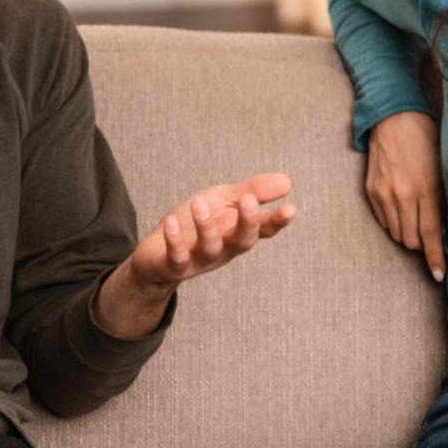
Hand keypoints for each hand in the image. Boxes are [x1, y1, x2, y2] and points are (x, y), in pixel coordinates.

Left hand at [95, 173, 296, 336]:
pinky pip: (177, 257)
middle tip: (248, 200)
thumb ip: (252, 192)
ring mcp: (200, 259)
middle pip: (243, 241)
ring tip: (200, 203)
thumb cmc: (194, 224)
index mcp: (238, 232)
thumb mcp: (223, 201)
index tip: (291, 208)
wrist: (156, 255)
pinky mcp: (174, 265)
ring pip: (210, 248)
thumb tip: (288, 182)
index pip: (263, 227)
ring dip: (206, 227)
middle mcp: (224, 248)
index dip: (278, 221)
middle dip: (248, 222)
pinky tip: (172, 222)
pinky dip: (175, 241)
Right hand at [367, 111, 446, 281]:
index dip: (435, 258)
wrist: (393, 117)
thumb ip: (442, 200)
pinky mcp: (371, 191)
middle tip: (430, 236)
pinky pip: (384, 220)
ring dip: (408, 233)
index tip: (438, 275)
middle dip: (423, 244)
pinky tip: (402, 208)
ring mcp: (383, 194)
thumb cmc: (425, 139)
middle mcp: (402, 195)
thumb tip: (442, 230)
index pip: (431, 235)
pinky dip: (395, 222)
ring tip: (416, 219)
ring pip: (396, 233)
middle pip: (412, 240)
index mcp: (425, 189)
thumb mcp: (442, 168)